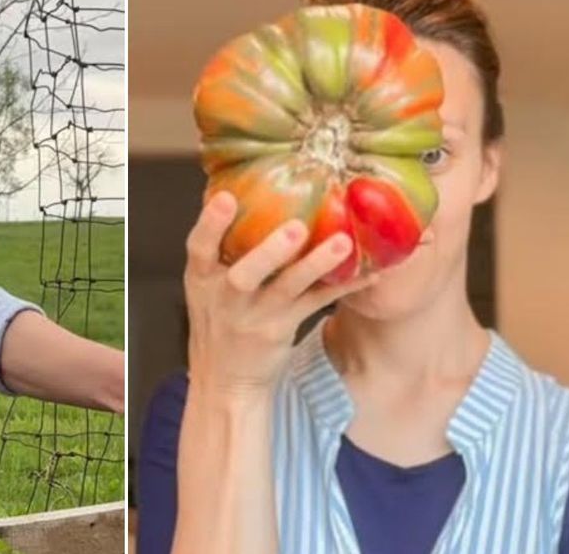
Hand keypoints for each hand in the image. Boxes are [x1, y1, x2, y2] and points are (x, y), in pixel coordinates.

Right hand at [183, 191, 377, 394]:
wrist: (224, 380)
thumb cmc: (217, 318)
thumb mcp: (204, 285)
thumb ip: (218, 249)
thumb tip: (234, 187)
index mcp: (201, 279)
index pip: (198, 248)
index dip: (210, 223)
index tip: (224, 197)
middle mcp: (226, 298)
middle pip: (245, 274)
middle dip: (269, 252)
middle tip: (297, 228)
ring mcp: (256, 316)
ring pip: (287, 289)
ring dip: (316, 265)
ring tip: (343, 243)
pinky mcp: (282, 329)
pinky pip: (316, 303)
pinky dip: (343, 286)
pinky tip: (370, 271)